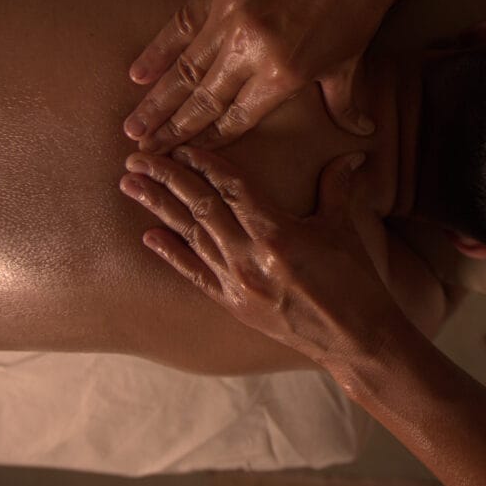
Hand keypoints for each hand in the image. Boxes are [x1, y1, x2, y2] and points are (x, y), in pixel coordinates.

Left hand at [119, 147, 401, 370]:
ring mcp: (238, 284)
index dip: (204, 163)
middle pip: (200, 207)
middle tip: (136, 158)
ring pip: (190, 236)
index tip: (180, 145)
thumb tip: (351, 156)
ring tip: (129, 186)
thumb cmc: (355, 282)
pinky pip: (195, 274)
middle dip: (166, 178)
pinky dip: (170, 254)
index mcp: (278, 232)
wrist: (355, 340)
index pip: (232, 187)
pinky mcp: (234, 305)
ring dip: (158, 208)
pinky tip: (148, 235)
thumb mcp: (343, 229)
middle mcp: (250, 257)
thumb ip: (337, 188)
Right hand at [124, 0, 397, 152]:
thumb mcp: (349, 64)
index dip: (206, 140)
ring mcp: (230, 14)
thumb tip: (360, 131)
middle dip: (170, 130)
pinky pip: (181, 24)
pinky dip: (157, 51)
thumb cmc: (358, 7)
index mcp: (283, 75)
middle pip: (201, 99)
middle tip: (142, 152)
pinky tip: (138, 74)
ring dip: (156, 100)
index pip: (235, 118)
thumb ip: (343, 104)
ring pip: (184, 67)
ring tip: (133, 126)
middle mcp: (250, 49)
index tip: (182, 157)